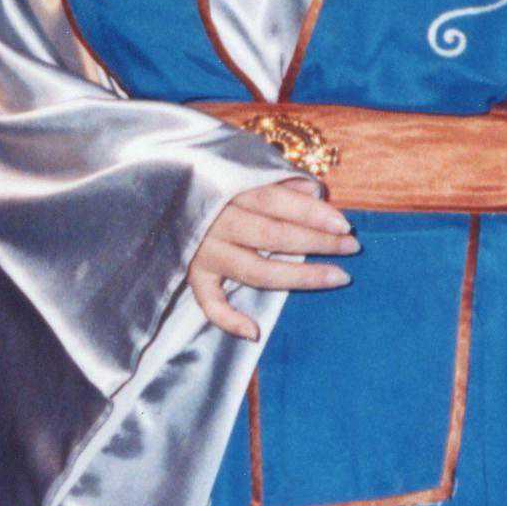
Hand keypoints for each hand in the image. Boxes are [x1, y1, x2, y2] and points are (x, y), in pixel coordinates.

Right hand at [188, 178, 358, 341]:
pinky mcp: (189, 275)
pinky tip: (253, 332)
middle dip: (318, 243)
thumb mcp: (246, 173)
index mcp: (230, 191)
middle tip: (353, 247)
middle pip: (273, 237)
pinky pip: (208, 302)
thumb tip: (316, 192)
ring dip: (299, 278)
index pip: (278, 202)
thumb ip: (280, 182)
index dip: (314, 213)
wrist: (154, 193)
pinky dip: (227, 319)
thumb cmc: (217, 185)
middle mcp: (215, 222)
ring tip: (338, 277)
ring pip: (254, 271)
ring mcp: (201, 251)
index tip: (345, 226)